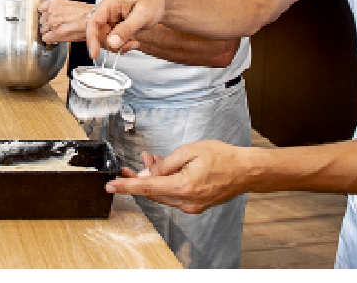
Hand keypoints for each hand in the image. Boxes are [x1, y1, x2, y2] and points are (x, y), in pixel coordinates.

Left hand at [36, 0, 90, 43]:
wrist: (95, 21)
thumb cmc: (88, 13)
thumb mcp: (72, 4)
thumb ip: (60, 7)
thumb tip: (53, 10)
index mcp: (55, 2)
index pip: (41, 9)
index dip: (45, 13)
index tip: (47, 16)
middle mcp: (52, 11)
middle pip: (42, 20)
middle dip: (47, 23)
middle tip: (56, 25)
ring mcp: (53, 22)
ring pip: (43, 29)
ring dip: (48, 31)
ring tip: (58, 31)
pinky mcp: (56, 33)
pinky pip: (46, 38)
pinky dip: (49, 39)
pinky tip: (55, 38)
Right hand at [87, 0, 167, 58]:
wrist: (160, 3)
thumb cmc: (152, 2)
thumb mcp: (142, 15)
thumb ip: (126, 28)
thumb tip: (112, 42)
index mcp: (110, 4)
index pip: (93, 22)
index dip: (92, 39)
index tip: (95, 53)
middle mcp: (108, 13)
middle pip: (98, 34)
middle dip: (112, 43)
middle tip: (128, 44)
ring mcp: (112, 21)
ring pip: (106, 40)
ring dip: (119, 45)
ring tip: (134, 41)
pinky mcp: (117, 29)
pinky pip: (114, 42)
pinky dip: (123, 45)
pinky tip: (134, 41)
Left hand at [104, 142, 254, 213]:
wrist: (246, 171)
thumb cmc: (223, 157)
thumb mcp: (191, 150)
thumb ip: (166, 164)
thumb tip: (147, 175)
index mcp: (184, 186)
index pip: (147, 187)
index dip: (126, 186)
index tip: (110, 185)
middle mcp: (186, 201)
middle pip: (152, 192)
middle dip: (141, 178)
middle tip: (135, 163)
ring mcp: (191, 206)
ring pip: (162, 194)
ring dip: (154, 180)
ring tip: (154, 162)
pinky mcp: (195, 206)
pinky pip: (173, 196)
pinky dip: (166, 185)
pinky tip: (167, 171)